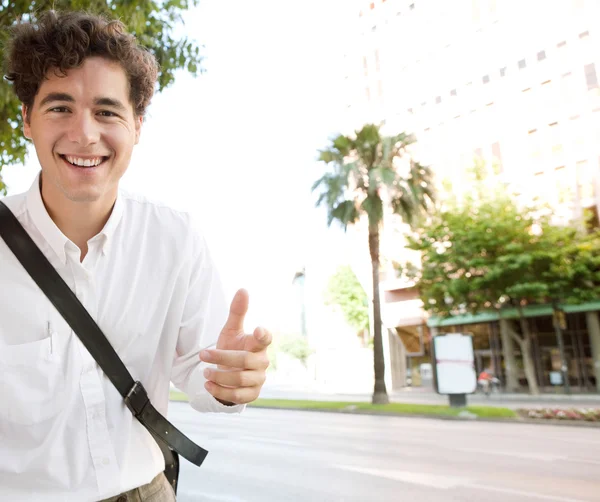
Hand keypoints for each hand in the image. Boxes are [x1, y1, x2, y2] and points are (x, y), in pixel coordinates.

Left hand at [200, 289, 270, 404]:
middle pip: (245, 360)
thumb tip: (243, 289)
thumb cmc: (233, 348)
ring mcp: (258, 379)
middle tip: (203, 355)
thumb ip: (237, 312)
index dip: (264, 335)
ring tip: (204, 372)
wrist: (230, 373)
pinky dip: (220, 391)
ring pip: (240, 379)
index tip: (258, 330)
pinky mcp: (252, 395)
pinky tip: (208, 385)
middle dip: (222, 357)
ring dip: (219, 375)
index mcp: (259, 344)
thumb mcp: (232, 330)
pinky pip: (237, 396)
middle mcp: (262, 362)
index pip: (266, 338)